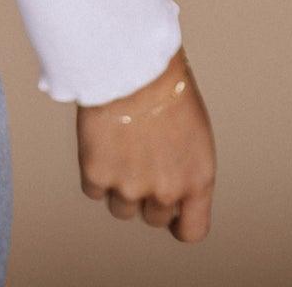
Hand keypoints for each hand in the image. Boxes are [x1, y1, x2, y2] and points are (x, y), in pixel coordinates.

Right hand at [76, 47, 215, 242]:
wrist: (130, 59)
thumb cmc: (163, 84)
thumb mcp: (193, 131)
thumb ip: (184, 167)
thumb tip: (169, 186)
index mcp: (198, 180)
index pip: (191, 231)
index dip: (177, 221)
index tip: (168, 209)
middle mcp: (167, 190)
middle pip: (152, 217)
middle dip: (145, 194)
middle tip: (137, 158)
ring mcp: (130, 186)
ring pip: (121, 207)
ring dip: (118, 185)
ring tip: (118, 146)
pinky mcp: (97, 175)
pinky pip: (93, 189)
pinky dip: (94, 170)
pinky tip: (101, 141)